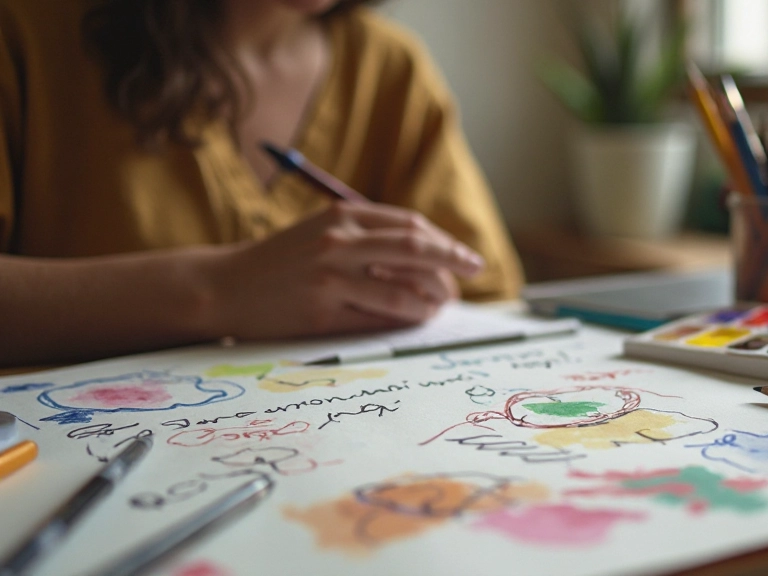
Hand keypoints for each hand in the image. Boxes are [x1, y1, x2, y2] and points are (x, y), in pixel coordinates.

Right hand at [206, 202, 482, 338]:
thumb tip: (427, 254)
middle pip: (415, 251)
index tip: (467, 258)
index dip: (446, 244)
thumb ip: (367, 235)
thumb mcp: (321, 230)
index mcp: (342, 216)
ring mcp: (329, 278)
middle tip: (472, 277)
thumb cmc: (281, 261)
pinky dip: (404, 321)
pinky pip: (378, 320)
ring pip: (403, 292)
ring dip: (432, 301)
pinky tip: (416, 320)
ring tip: (441, 306)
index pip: (411, 227)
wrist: (223, 286)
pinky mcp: (321, 313)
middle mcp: (339, 242)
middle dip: (453, 265)